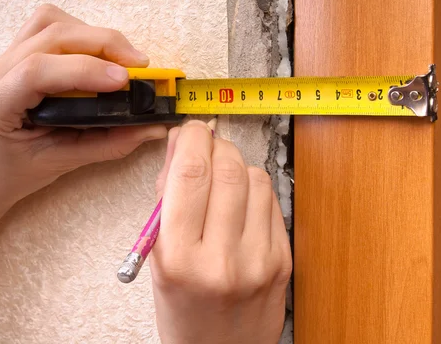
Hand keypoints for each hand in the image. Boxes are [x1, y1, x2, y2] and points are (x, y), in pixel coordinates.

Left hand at [0, 4, 166, 213]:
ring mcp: (2, 56)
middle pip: (52, 34)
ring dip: (93, 34)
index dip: (85, 68)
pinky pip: (49, 25)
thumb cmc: (18, 171)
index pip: (37, 71)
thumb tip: (154, 127)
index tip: (125, 80)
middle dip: (103, 44)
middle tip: (140, 67)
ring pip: (51, 21)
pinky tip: (99, 56)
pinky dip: (82, 33)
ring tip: (123, 60)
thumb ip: (110, 143)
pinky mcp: (15, 50)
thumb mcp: (64, 163)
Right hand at [151, 121, 291, 343]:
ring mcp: (259, 260)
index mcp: (180, 258)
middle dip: (216, 145)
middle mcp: (222, 259)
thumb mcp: (158, 258)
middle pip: (228, 170)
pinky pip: (273, 201)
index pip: (190, 175)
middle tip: (207, 147)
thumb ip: (166, 198)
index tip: (192, 129)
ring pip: (255, 178)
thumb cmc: (183, 311)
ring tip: (223, 180)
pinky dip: (255, 189)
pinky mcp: (283, 260)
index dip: (192, 138)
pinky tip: (241, 202)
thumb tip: (180, 146)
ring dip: (237, 166)